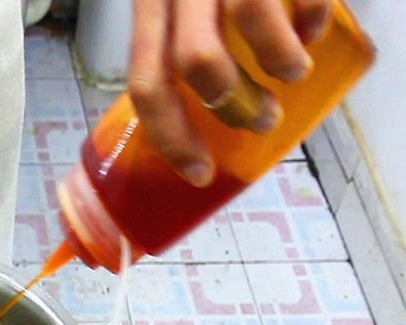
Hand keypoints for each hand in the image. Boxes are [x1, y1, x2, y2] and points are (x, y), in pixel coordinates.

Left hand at [128, 0, 331, 186]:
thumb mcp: (173, 0)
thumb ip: (173, 41)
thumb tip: (199, 111)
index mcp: (149, 3)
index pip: (145, 82)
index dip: (171, 137)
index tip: (198, 171)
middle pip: (194, 62)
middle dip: (232, 105)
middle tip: (260, 119)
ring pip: (250, 22)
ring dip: (280, 64)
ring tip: (293, 73)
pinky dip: (315, 19)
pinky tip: (314, 27)